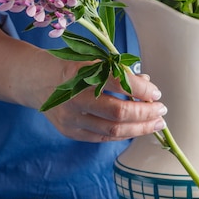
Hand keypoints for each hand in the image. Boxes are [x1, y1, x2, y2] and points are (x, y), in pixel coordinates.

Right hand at [42, 69, 167, 142]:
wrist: (36, 81)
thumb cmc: (71, 67)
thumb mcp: (92, 61)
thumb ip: (119, 72)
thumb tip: (148, 85)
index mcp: (79, 73)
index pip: (117, 83)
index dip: (141, 89)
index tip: (156, 92)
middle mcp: (73, 98)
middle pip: (117, 112)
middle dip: (145, 113)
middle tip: (161, 110)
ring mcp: (70, 119)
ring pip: (112, 131)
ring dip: (140, 128)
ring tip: (156, 123)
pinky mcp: (70, 132)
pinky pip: (102, 138)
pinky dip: (123, 134)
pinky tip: (136, 128)